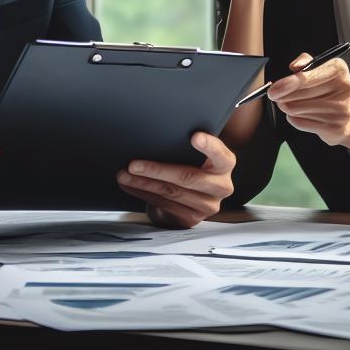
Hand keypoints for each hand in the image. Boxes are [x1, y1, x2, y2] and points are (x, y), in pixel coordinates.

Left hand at [116, 132, 235, 228]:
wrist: (193, 193)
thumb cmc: (192, 163)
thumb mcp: (196, 151)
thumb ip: (188, 143)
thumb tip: (161, 129)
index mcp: (225, 164)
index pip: (221, 155)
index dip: (209, 146)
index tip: (194, 137)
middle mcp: (220, 187)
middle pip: (187, 177)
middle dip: (157, 170)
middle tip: (134, 164)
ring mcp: (207, 206)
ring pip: (171, 193)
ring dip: (143, 183)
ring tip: (125, 174)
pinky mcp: (191, 219)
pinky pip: (164, 205)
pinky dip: (144, 194)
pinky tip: (132, 186)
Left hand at [267, 53, 349, 146]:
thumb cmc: (331, 90)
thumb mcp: (322, 68)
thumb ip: (306, 62)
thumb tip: (295, 66)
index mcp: (338, 70)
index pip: (307, 77)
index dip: (287, 83)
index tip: (274, 89)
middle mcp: (342, 90)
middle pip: (298, 95)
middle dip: (282, 96)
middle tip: (276, 95)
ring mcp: (340, 111)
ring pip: (296, 109)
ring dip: (286, 107)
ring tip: (287, 103)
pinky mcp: (334, 128)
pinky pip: (301, 123)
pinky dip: (293, 119)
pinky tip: (299, 114)